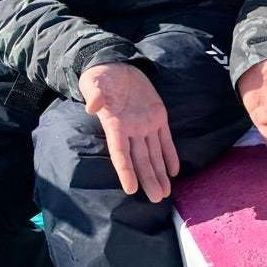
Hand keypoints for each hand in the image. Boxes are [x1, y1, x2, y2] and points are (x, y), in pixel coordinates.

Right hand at [79, 63, 179, 201]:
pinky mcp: (158, 117)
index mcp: (114, 125)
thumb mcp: (95, 83)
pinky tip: (173, 172)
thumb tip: (93, 106)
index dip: (125, 171)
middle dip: (148, 179)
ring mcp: (145, 125)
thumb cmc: (101, 77)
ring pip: (153, 154)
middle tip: (156, 199)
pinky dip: (169, 155)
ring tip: (165, 193)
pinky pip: (165, 140)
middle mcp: (131, 130)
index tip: (130, 189)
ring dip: (159, 173)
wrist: (116, 67)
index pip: (120, 153)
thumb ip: (95, 95)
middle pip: (140, 160)